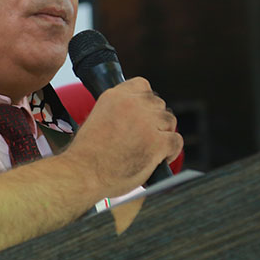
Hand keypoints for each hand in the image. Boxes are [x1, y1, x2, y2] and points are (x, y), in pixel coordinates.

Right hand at [63, 77, 182, 197]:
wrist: (83, 174)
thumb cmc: (87, 155)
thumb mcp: (97, 119)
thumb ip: (118, 111)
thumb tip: (139, 116)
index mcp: (114, 96)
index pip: (142, 85)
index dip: (145, 101)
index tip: (142, 115)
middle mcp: (132, 104)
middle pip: (158, 104)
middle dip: (155, 120)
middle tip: (146, 137)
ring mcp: (146, 123)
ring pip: (169, 121)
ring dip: (163, 134)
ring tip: (152, 149)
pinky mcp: (157, 142)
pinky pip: (176, 140)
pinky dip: (171, 151)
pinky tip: (160, 159)